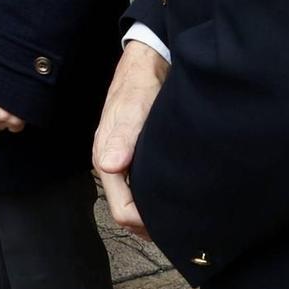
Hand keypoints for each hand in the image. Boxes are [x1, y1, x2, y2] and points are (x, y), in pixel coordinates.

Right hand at [93, 41, 168, 234]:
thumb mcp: (133, 106)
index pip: (121, 210)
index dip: (144, 223)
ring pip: (134, 202)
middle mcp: (112, 163)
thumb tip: (109, 166)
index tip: (171, 223)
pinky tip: (174, 194)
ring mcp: (123, 160)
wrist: (148, 61)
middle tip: (183, 226)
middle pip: (127, 211)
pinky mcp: (134, 155)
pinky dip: (156, 198)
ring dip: (153, 212)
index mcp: (106, 157)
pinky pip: (141, 188)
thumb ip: (122, 135)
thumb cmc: (140, 82)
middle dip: (150, 224)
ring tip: (181, 213)